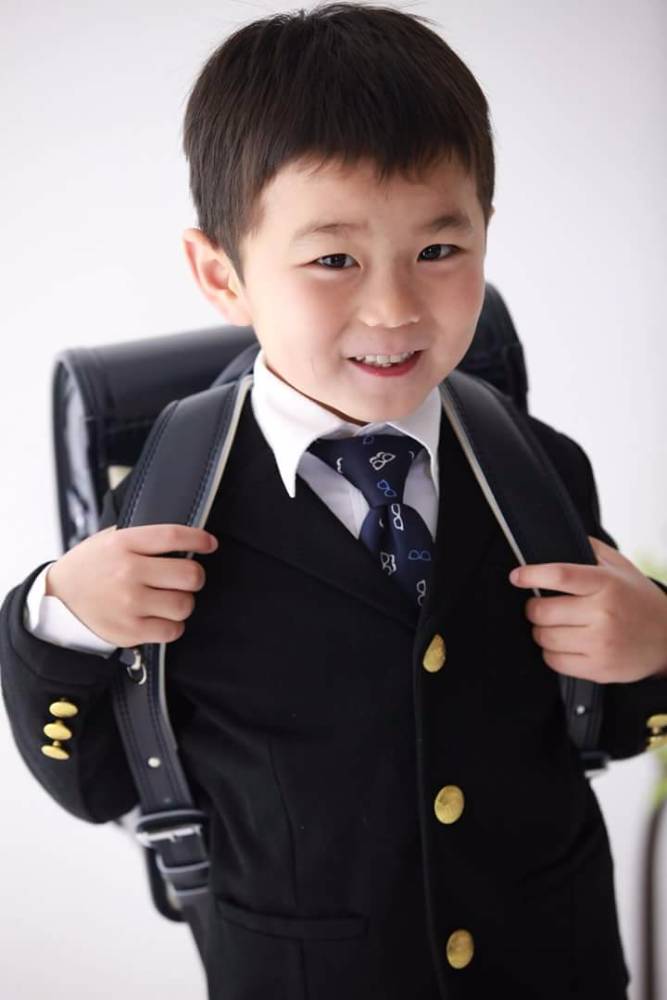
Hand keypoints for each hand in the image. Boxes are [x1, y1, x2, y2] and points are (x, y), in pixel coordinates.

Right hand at [45, 524, 218, 647]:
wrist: (58, 601)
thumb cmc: (90, 568)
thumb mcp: (108, 540)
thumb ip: (142, 538)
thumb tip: (183, 538)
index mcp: (123, 544)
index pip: (173, 536)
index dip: (198, 539)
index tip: (209, 544)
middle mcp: (128, 572)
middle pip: (189, 575)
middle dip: (194, 577)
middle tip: (186, 579)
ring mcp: (130, 604)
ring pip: (185, 604)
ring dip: (183, 602)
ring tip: (169, 599)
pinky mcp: (131, 631)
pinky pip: (173, 629)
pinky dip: (173, 625)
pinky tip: (161, 617)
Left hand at [508, 536, 666, 682]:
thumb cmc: (639, 600)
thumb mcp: (621, 567)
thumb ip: (590, 550)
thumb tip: (556, 537)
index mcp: (607, 584)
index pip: (559, 575)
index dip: (532, 574)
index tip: (517, 576)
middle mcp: (603, 613)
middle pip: (543, 611)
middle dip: (534, 607)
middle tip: (541, 605)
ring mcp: (601, 643)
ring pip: (544, 637)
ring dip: (541, 631)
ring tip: (554, 625)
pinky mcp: (598, 668)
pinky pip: (554, 661)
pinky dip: (551, 652)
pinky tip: (564, 644)